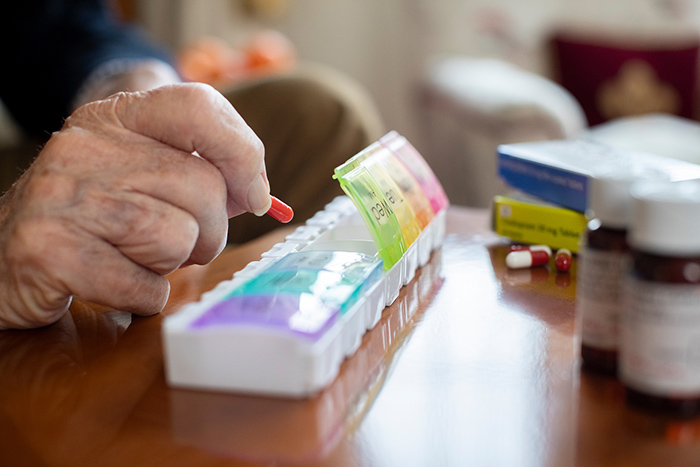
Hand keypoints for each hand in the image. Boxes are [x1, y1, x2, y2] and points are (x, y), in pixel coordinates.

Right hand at [0, 83, 270, 328]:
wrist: (1, 255)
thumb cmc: (93, 217)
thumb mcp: (139, 173)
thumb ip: (199, 170)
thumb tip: (259, 192)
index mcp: (115, 117)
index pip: (198, 107)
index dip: (243, 153)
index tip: (254, 195)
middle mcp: (86, 146)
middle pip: (204, 189)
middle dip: (210, 232)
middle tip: (181, 244)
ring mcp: (63, 196)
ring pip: (178, 238)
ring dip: (172, 264)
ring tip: (138, 260)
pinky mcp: (49, 249)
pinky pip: (143, 286)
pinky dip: (144, 296)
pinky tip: (116, 284)